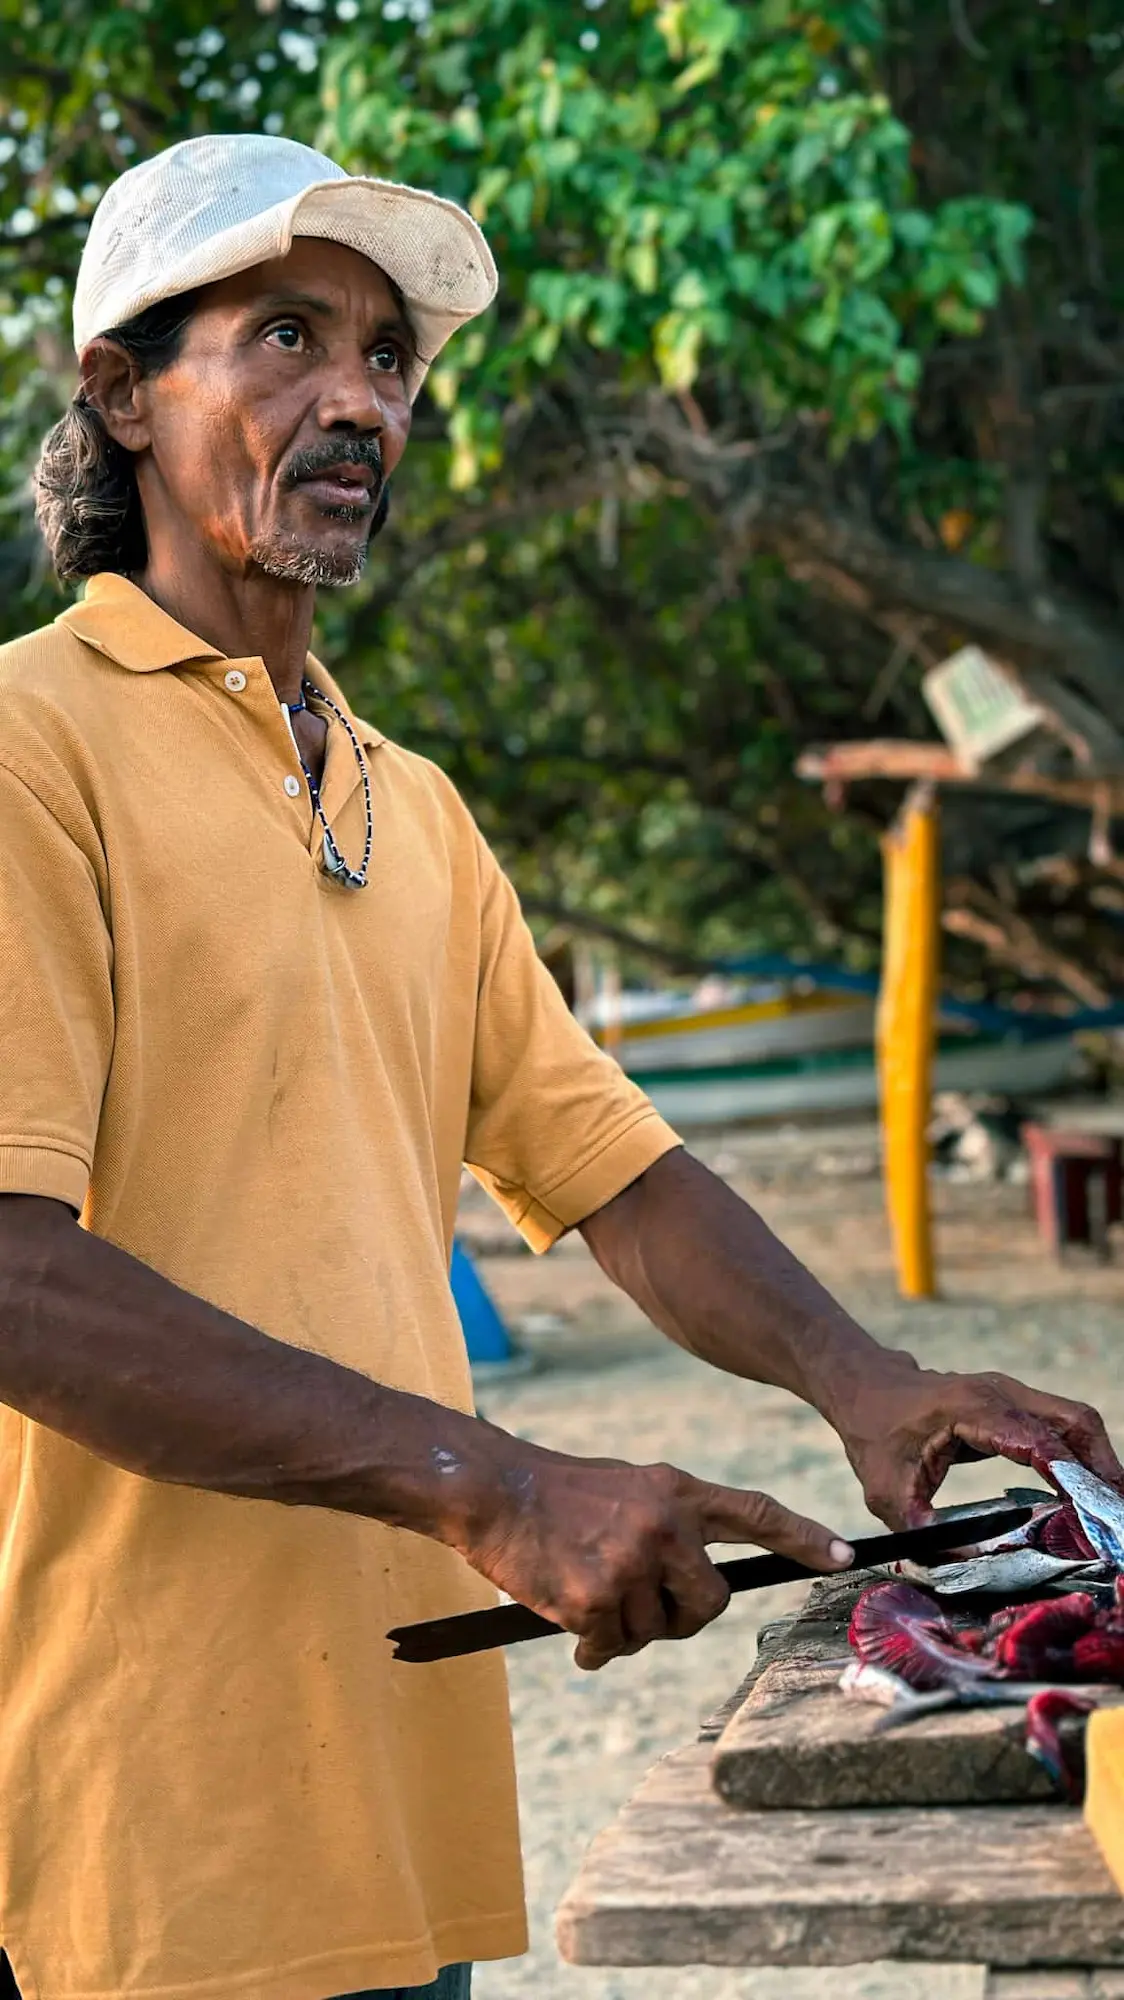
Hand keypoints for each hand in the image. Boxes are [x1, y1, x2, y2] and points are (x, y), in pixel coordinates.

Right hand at [465, 1445, 853, 1670]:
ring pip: (656, 1630)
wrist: (495, 1491)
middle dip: (681, 1616)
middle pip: (711, 1602)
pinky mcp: (597, 1598)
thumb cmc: (559, 1495)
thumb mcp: (627, 1491)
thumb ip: (667, 1531)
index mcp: (676, 1491)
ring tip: (585, 1591)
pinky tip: (567, 1615)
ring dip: (624, 1628)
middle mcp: (664, 1524)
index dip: (803, 1536)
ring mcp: (632, 1561)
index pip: (754, 1514)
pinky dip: (592, 1646)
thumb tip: (685, 1602)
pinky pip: (612, 1646)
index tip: (846, 1555)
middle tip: (639, 1605)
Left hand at [833, 1359, 1123, 1528]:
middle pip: (1075, 1423)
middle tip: (1117, 1518)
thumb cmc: (875, 1436)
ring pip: (1076, 1422)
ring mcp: (1012, 1394)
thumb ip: (928, 1533)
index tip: (1096, 1515)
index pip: (1039, 1440)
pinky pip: (1062, 1427)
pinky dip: (1082, 1458)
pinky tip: (1087, 1497)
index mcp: (973, 1407)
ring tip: (1110, 1512)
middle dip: (1104, 1470)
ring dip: (1099, 1464)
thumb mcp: (889, 1494)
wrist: (866, 1389)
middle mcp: (1002, 1393)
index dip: (1072, 1477)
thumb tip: (975, 1567)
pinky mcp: (1016, 1404)